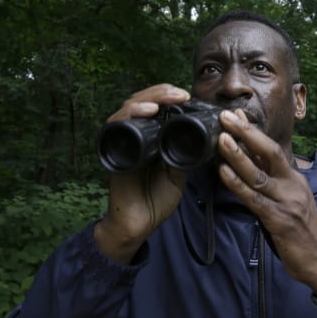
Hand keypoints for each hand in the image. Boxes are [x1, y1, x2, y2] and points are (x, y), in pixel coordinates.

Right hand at [95, 84, 190, 263]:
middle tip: (181, 94)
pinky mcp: (114, 150)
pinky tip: (148, 111)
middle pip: (143, 101)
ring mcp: (123, 141)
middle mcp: (135, 135)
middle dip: (162, 93)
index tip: (189, 97)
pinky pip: (117, 125)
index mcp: (152, 138)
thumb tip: (202, 136)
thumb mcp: (178, 173)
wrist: (138, 224)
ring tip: (167, 99)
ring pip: (130, 107)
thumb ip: (184, 154)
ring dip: (149, 98)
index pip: (157, 107)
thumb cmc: (156, 200)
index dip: (170, 97)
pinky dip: (131, 114)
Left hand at [216, 110, 316, 293]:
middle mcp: (293, 185)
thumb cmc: (303, 233)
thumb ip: (274, 184)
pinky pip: (254, 199)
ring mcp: (286, 202)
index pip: (273, 149)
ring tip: (221, 138)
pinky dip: (237, 184)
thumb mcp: (292, 201)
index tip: (237, 114)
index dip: (254, 131)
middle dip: (247, 132)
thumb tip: (250, 167)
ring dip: (238, 155)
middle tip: (227, 115)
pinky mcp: (278, 220)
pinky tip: (223, 172)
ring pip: (259, 174)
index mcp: (295, 179)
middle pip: (270, 152)